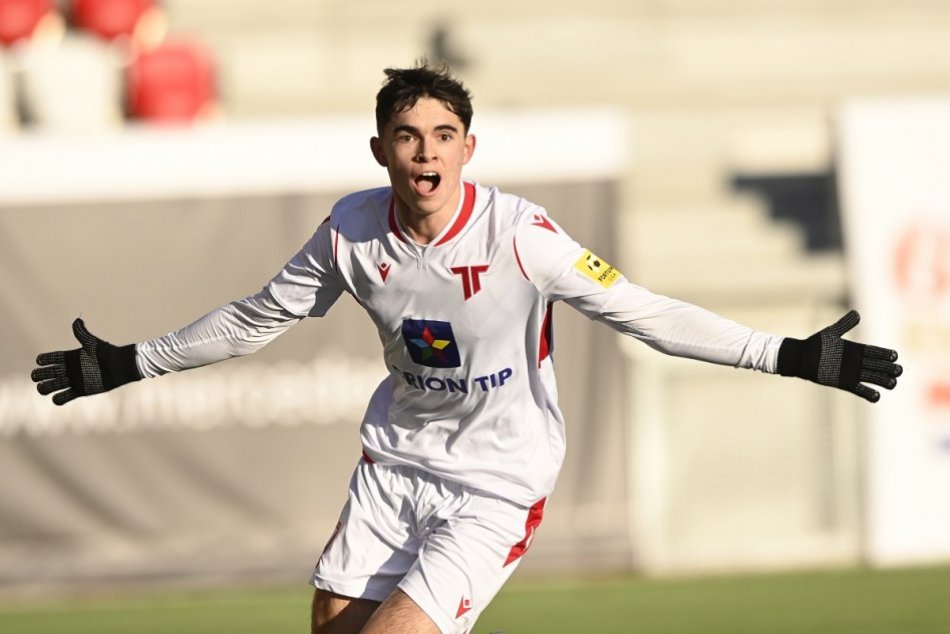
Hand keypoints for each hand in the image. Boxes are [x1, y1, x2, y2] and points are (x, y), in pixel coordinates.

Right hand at [31, 318, 140, 405]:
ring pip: (50, 387)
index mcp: (70, 357)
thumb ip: (82, 333)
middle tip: (38, 376)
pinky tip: (58, 397)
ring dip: (44, 388)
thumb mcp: (93, 343)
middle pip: (46, 373)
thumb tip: (76, 320)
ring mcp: (74, 381)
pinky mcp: (80, 391)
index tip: (42, 361)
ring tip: (44, 388)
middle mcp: (70, 369)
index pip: (49, 358)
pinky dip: (57, 400)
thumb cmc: (107, 353)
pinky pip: (63, 398)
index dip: (42, 360)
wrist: (120, 367)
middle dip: (38, 375)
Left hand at [777, 310, 902, 402]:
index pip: (876, 352)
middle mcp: (857, 362)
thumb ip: (844, 324)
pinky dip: (869, 394)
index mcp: (857, 349)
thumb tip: (857, 314)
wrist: (802, 358)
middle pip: (879, 366)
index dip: (885, 354)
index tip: (894, 355)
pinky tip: (876, 396)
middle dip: (889, 368)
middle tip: (897, 370)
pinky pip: (860, 390)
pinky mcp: (845, 384)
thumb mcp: (831, 333)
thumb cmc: (816, 344)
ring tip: (892, 383)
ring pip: (874, 378)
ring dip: (884, 381)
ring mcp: (852, 374)